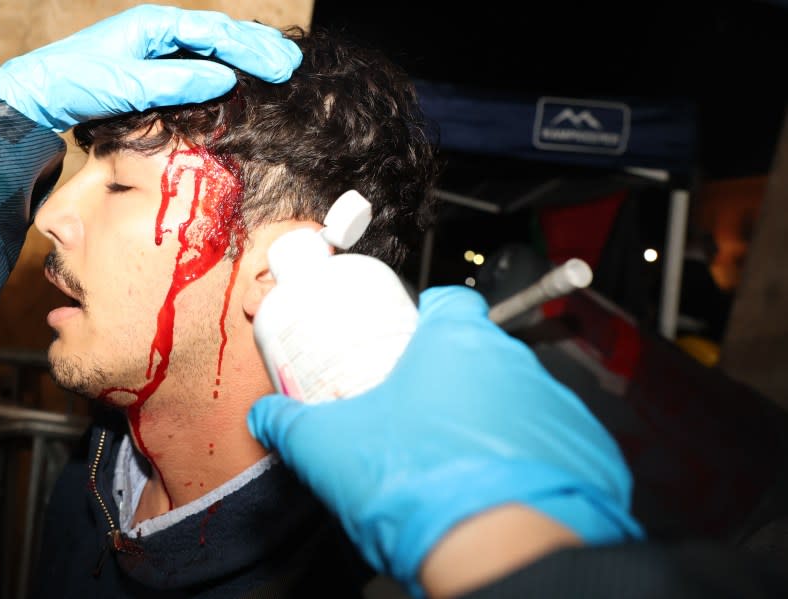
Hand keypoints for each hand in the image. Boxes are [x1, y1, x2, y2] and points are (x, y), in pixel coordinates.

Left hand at [0, 5, 301, 130]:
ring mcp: (159, 50)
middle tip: (293, 64)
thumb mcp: (126, 83)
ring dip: (248, 56)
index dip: (251, 49)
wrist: (39, 95)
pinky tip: (245, 77)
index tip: (281, 65)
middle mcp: (160, 32)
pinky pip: (201, 64)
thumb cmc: (75, 83)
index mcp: (155, 25)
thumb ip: (176, 81)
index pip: (214, 33)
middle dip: (258, 48)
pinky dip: (228, 68)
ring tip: (282, 64)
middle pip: (220, 35)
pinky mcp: (156, 70)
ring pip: (214, 48)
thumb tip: (224, 78)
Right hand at [248, 286, 642, 595]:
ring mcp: (554, 405)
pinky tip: (495, 486)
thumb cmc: (420, 484)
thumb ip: (290, 424)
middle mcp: (513, 363)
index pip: (449, 302)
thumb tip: (268, 418)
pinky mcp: (586, 450)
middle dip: (450, 379)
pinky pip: (551, 442)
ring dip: (489, 419)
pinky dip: (526, 457)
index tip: (410, 340)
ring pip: (515, 398)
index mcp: (457, 342)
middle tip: (417, 414)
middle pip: (479, 354)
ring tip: (453, 459)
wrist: (497, 550)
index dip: (427, 317)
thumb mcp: (329, 448)